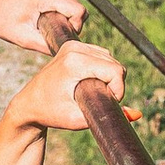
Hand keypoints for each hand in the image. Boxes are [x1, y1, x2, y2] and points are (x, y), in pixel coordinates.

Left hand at [0, 0, 83, 48]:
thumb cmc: (3, 22)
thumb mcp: (25, 39)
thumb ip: (49, 45)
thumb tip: (69, 49)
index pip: (79, 11)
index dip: (74, 27)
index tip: (56, 34)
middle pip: (78, 9)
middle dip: (67, 23)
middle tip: (46, 30)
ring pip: (74, 5)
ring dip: (64, 18)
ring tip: (42, 23)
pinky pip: (67, 2)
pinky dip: (60, 12)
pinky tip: (43, 16)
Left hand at [3, 37, 123, 133]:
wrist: (28, 104)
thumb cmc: (50, 113)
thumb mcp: (78, 119)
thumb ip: (108, 116)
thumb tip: (136, 114)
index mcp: (75, 62)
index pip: (116, 70)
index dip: (118, 89)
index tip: (108, 102)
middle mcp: (74, 48)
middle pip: (115, 63)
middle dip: (114, 84)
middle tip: (98, 99)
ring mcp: (73, 45)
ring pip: (110, 58)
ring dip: (108, 77)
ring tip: (92, 92)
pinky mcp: (72, 46)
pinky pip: (101, 55)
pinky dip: (102, 69)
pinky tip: (88, 83)